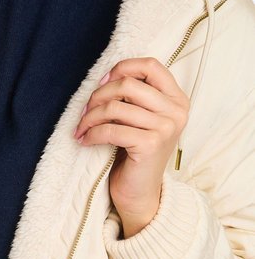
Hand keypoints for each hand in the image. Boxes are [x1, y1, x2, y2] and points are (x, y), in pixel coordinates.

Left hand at [73, 57, 189, 237]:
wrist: (140, 193)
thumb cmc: (135, 154)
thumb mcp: (140, 120)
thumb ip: (134, 97)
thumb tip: (106, 77)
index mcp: (176, 99)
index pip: (150, 66)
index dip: (121, 68)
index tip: (102, 83)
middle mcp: (176, 111)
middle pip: (127, 84)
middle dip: (98, 96)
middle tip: (84, 112)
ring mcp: (165, 127)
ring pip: (115, 107)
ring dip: (89, 117)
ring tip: (81, 129)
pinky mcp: (150, 144)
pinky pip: (110, 129)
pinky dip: (91, 134)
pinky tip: (84, 141)